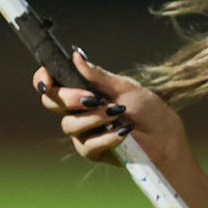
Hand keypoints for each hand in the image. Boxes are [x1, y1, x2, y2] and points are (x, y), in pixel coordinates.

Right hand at [31, 49, 179, 164]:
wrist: (165, 137)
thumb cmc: (147, 108)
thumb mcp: (123, 86)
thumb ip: (97, 76)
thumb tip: (75, 55)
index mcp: (82, 89)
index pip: (51, 83)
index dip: (42, 79)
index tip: (47, 80)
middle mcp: (77, 110)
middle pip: (51, 103)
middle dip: (68, 98)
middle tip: (92, 98)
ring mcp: (83, 132)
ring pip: (68, 124)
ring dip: (93, 118)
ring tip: (117, 114)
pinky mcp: (92, 152)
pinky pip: (87, 145)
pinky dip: (105, 137)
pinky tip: (122, 132)